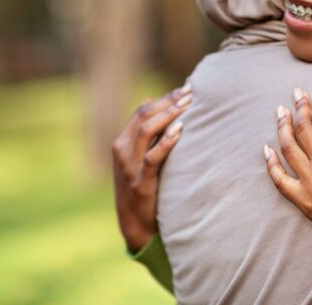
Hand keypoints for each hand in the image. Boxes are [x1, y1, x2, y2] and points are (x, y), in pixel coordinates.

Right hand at [112, 84, 191, 251]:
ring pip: (146, 132)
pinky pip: (152, 157)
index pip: (142, 112)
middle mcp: (122, 151)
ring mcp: (129, 167)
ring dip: (168, 116)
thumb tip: (150, 98)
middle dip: (168, 102)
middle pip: (144, 117)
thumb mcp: (138, 156)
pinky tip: (180, 130)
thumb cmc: (142, 184)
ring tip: (187, 105)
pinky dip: (166, 142)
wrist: (135, 223)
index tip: (186, 89)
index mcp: (122, 142)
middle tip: (190, 92)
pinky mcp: (140, 182)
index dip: (164, 98)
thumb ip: (144, 130)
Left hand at [264, 84, 311, 258]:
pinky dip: (271, 162)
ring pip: (288, 147)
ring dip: (283, 125)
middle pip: (305, 126)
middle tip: (298, 93)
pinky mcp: (303, 201)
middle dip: (301, 105)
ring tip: (281, 111)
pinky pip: (279, 179)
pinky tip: (267, 149)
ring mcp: (311, 183)